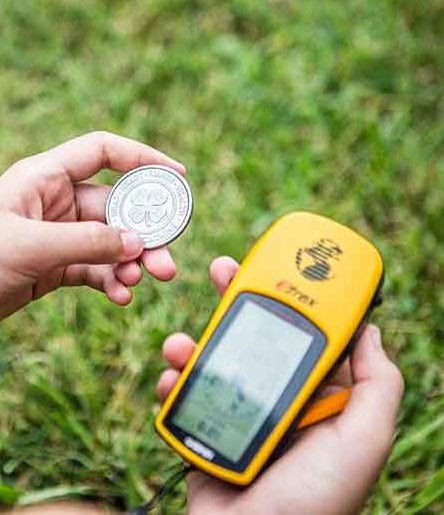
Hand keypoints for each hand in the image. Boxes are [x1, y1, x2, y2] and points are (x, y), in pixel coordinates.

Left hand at [0, 131, 185, 318]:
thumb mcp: (30, 246)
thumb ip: (87, 242)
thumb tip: (138, 244)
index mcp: (45, 178)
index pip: (103, 152)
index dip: (142, 158)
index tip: (177, 176)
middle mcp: (57, 203)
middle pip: (117, 208)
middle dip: (144, 234)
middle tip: (166, 260)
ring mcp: (61, 235)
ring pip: (112, 242)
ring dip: (132, 262)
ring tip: (142, 281)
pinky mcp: (58, 265)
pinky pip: (96, 269)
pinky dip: (112, 281)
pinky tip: (121, 296)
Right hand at [157, 257, 403, 514]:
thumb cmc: (312, 502)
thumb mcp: (362, 442)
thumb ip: (377, 386)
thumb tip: (371, 330)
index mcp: (315, 395)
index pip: (305, 333)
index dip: (293, 297)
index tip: (278, 268)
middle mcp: (277, 396)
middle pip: (256, 335)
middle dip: (237, 301)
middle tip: (221, 271)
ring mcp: (239, 409)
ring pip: (216, 356)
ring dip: (195, 340)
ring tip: (179, 344)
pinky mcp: (205, 424)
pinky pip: (186, 390)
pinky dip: (173, 379)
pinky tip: (170, 377)